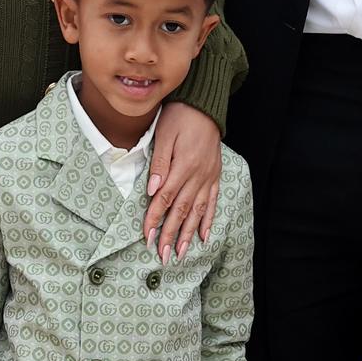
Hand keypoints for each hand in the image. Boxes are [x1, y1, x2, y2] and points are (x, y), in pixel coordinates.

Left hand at [144, 103, 221, 262]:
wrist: (206, 105)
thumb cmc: (181, 116)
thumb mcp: (164, 134)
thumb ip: (159, 163)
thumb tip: (151, 190)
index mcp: (183, 166)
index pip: (165, 198)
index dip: (155, 219)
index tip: (147, 236)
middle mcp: (198, 175)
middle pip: (182, 210)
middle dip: (171, 234)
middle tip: (163, 255)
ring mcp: (208, 177)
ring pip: (198, 211)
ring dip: (188, 234)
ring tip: (181, 253)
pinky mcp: (215, 175)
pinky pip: (212, 202)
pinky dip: (208, 220)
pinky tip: (204, 236)